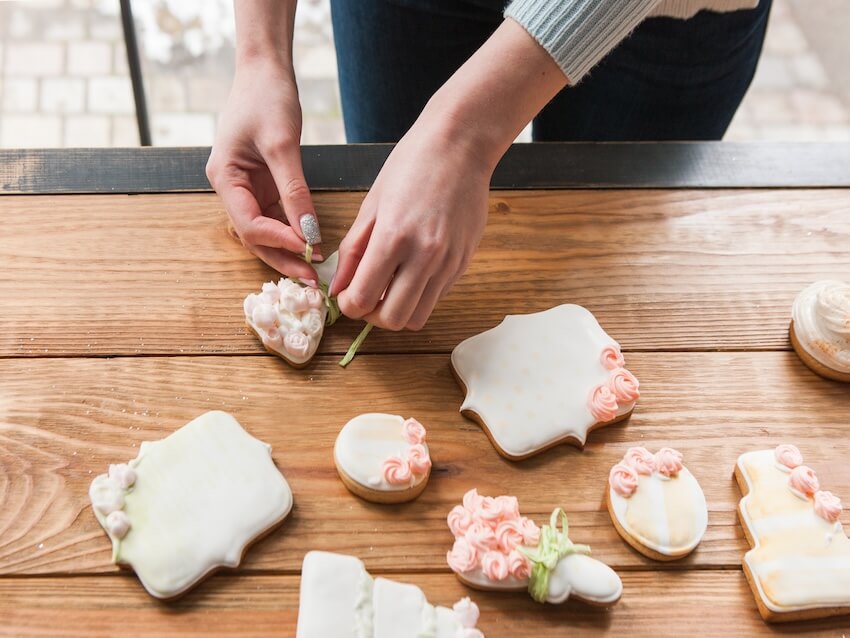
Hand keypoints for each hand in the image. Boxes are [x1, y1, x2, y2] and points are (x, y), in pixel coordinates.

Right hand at [206, 57, 321, 282]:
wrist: (265, 71)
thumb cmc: (267, 98)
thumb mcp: (282, 145)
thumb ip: (294, 191)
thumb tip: (307, 232)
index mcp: (224, 178)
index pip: (247, 223)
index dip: (276, 240)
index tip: (305, 250)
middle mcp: (231, 187)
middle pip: (254, 236)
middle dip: (282, 257)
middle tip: (311, 278)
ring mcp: (247, 188)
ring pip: (266, 230)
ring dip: (289, 249)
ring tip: (315, 269)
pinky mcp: (264, 185)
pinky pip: (278, 216)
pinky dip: (294, 231)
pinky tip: (313, 245)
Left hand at [331, 116, 491, 330]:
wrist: (460, 145)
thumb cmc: (412, 164)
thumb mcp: (371, 204)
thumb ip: (353, 250)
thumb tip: (338, 286)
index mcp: (393, 238)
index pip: (363, 299)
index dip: (348, 306)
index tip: (346, 296)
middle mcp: (424, 256)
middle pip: (392, 319)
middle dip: (372, 316)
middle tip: (365, 297)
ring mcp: (448, 262)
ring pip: (418, 317)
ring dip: (398, 311)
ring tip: (389, 289)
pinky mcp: (463, 262)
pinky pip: (436, 297)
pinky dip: (418, 295)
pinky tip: (410, 272)